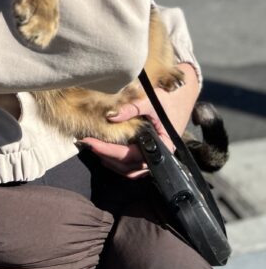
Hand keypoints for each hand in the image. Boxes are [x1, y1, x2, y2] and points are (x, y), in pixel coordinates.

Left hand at [80, 63, 199, 178]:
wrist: (181, 97)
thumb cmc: (167, 99)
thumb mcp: (150, 100)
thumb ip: (132, 108)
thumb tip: (109, 116)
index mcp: (163, 146)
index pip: (131, 155)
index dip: (109, 150)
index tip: (90, 142)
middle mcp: (159, 157)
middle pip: (128, 167)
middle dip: (105, 156)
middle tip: (86, 144)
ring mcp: (154, 158)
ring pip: (129, 171)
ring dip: (110, 162)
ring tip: (93, 148)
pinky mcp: (149, 156)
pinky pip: (132, 167)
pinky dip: (118, 162)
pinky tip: (105, 152)